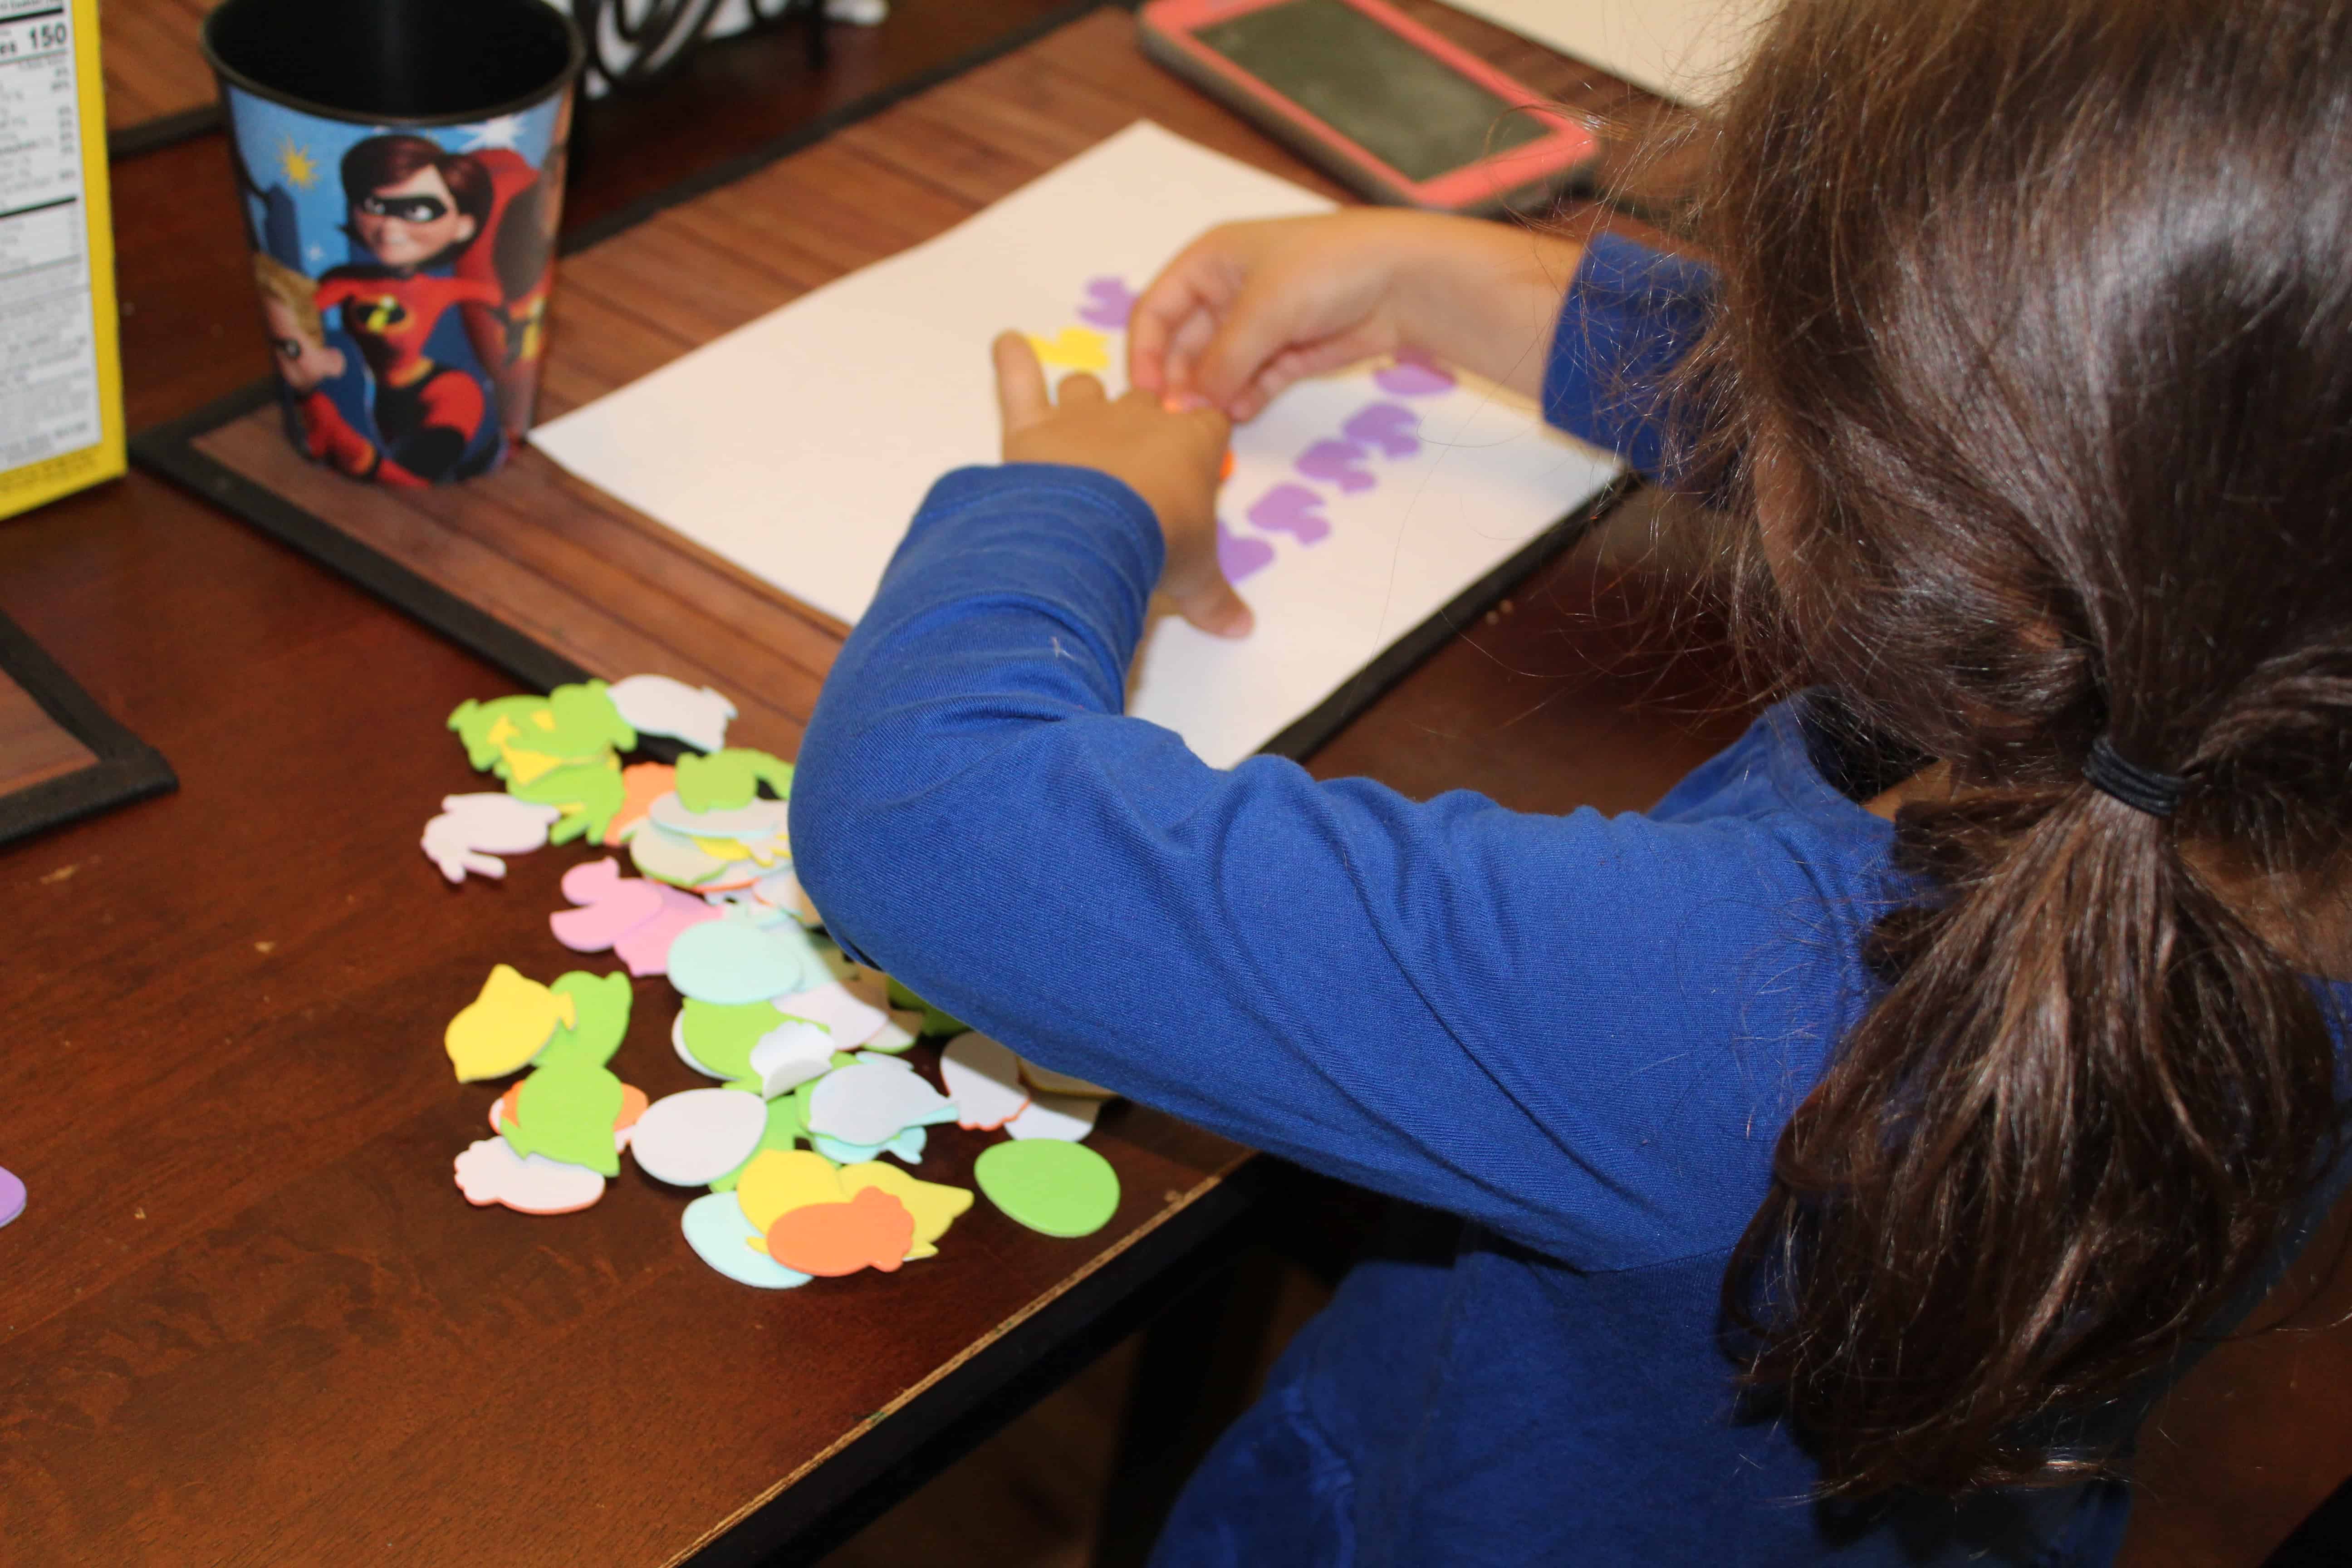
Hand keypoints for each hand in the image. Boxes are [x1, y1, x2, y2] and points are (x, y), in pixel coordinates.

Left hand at [992, 332, 1250, 638]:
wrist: (1092, 536)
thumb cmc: (1159, 545)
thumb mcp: (1196, 579)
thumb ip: (1217, 599)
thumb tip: (1242, 629)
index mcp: (1190, 443)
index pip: (1206, 425)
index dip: (1201, 442)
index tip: (1195, 467)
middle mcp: (1138, 417)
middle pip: (1145, 402)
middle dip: (1141, 423)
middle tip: (1133, 463)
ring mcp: (1082, 417)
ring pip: (1086, 386)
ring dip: (1081, 398)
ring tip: (1074, 423)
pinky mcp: (1032, 426)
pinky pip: (1020, 378)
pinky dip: (1011, 359)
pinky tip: (1006, 343)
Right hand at [1128, 210, 1588, 418]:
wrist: (1405, 277)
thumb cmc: (1326, 269)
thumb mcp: (1262, 310)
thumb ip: (1220, 362)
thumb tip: (1185, 408)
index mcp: (1209, 261)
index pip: (1156, 310)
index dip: (1145, 353)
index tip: (1148, 397)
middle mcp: (1227, 291)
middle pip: (1184, 346)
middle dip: (1181, 383)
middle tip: (1179, 423)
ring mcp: (1258, 324)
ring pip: (1217, 369)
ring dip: (1212, 396)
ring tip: (1212, 423)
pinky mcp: (1287, 351)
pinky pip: (1250, 382)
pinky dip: (1243, 399)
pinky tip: (1240, 414)